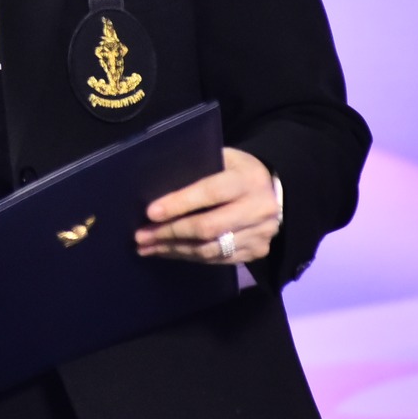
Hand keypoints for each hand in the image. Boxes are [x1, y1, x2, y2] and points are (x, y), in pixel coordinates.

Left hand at [137, 147, 279, 264]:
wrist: (276, 192)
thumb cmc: (237, 170)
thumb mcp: (223, 158)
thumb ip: (198, 169)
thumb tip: (156, 185)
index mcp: (248, 180)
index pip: (210, 193)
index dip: (179, 203)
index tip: (151, 212)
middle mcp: (259, 209)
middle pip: (208, 227)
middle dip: (170, 233)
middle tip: (141, 236)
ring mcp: (261, 234)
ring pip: (210, 249)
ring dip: (175, 249)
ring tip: (148, 247)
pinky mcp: (257, 251)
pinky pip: (217, 260)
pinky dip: (190, 256)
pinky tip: (169, 252)